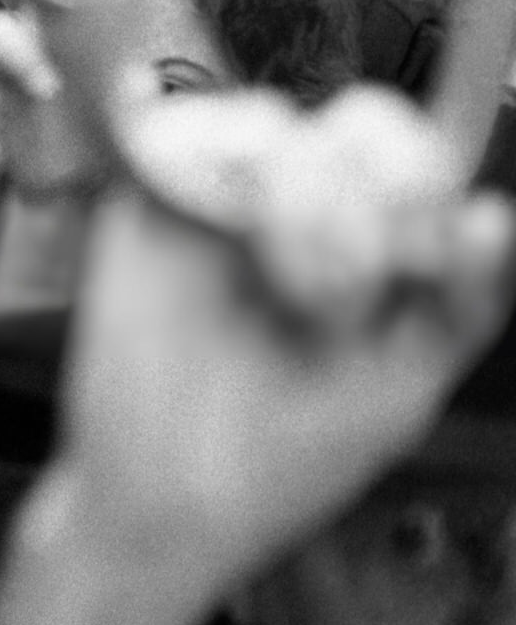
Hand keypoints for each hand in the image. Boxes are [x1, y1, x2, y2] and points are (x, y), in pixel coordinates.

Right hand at [58, 87, 515, 593]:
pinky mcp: (142, 196)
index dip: (423, 182)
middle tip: (346, 282)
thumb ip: (461, 304)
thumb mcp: (401, 393)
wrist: (163, 501)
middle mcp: (293, 201)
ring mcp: (216, 192)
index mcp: (364, 239)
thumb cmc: (283, 456)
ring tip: (282, 291)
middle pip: (356, 123)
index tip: (415, 256)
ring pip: (274, 123)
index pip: (413, 156)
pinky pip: (178, 131)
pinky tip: (221, 225)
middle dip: (366, 194)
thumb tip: (489, 211)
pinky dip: (207, 161)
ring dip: (295, 208)